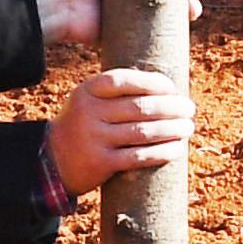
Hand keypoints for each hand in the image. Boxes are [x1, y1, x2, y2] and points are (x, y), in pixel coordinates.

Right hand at [47, 66, 192, 197]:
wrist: (53, 161)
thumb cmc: (83, 125)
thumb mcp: (89, 101)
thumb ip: (117, 92)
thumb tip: (166, 89)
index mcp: (87, 91)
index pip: (125, 80)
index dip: (153, 82)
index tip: (173, 88)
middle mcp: (89, 112)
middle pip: (139, 107)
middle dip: (171, 107)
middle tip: (190, 109)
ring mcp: (94, 138)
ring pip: (143, 132)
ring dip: (172, 130)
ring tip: (189, 128)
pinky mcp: (101, 163)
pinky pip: (138, 156)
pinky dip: (162, 152)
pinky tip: (177, 149)